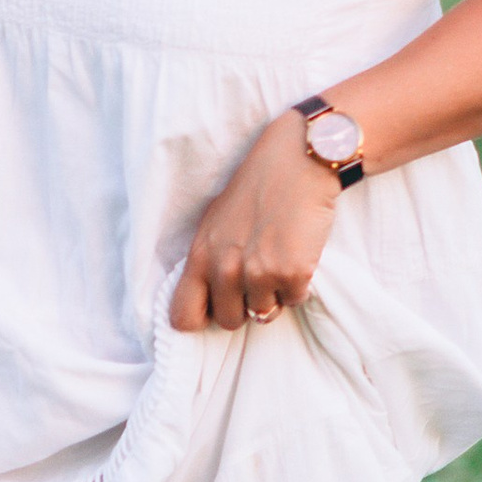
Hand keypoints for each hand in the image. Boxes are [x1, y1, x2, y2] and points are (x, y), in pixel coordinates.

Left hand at [169, 117, 341, 331]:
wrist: (298, 160)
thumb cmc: (257, 188)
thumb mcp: (216, 222)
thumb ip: (208, 261)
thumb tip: (208, 300)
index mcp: (200, 255)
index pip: (182, 317)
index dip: (201, 317)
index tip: (216, 306)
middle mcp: (225, 269)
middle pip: (229, 321)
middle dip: (244, 306)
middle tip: (257, 275)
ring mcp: (259, 273)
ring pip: (264, 313)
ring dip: (274, 294)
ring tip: (278, 258)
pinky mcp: (293, 273)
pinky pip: (296, 300)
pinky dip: (300, 285)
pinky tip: (298, 253)